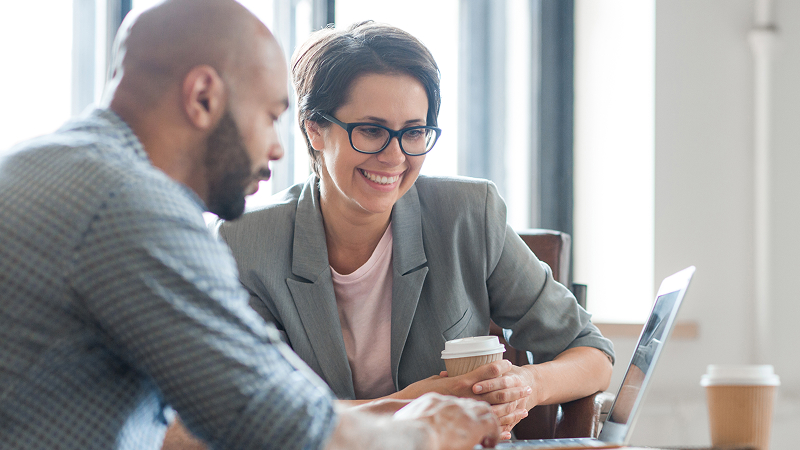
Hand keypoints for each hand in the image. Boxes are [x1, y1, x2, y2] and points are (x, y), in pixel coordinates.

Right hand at [396, 361, 530, 439]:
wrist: (407, 413)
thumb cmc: (417, 395)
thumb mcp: (431, 382)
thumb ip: (442, 378)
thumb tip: (447, 374)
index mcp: (461, 382)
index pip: (487, 371)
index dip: (500, 367)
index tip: (509, 364)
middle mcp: (467, 396)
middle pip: (498, 392)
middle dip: (514, 390)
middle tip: (526, 388)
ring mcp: (467, 412)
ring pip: (496, 411)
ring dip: (512, 410)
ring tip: (524, 410)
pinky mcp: (465, 426)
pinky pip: (486, 429)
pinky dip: (499, 430)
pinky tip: (509, 431)